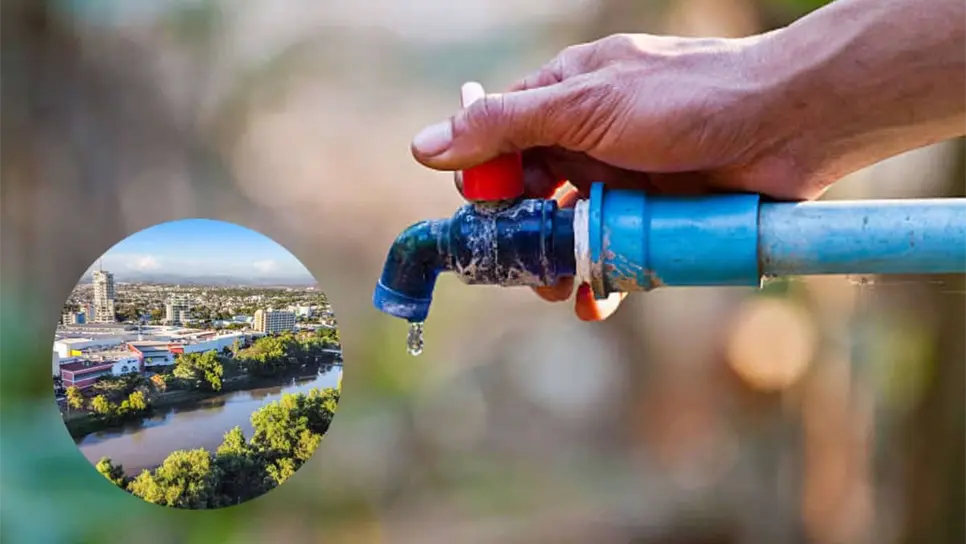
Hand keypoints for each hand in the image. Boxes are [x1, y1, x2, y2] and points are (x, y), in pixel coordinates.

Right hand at [411, 34, 806, 320]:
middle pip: (531, 194)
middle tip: (520, 271)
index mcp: (564, 97)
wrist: (788, 121)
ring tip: (559, 292)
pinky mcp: (656, 214)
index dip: (485, 182)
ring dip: (559, 264)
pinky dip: (603, 278)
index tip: (482, 219)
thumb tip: (424, 146)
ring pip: (572, 230)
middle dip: (522, 236)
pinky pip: (616, 252)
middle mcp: (589, 137)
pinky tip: (597, 301)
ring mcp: (624, 178)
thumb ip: (505, 126)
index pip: (500, 141)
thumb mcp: (585, 105)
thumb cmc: (686, 97)